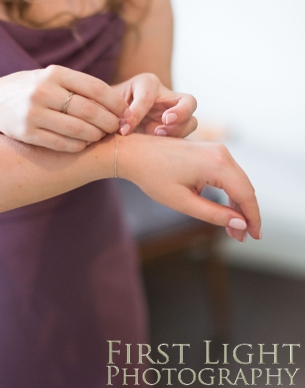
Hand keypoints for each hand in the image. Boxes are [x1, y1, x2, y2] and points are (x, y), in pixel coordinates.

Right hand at [0, 65, 131, 152]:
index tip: (125, 112)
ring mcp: (33, 113)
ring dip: (95, 136)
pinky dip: (78, 145)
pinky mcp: (27, 133)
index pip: (95, 88)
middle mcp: (42, 91)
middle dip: (109, 122)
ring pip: (77, 129)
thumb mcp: (50, 78)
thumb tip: (116, 103)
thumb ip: (77, 86)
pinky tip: (83, 143)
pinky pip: (61, 143)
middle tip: (117, 128)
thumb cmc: (30, 89)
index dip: (116, 103)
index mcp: (53, 74)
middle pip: (89, 110)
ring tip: (100, 136)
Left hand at [113, 73, 196, 137]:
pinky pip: (183, 137)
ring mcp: (173, 114)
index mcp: (147, 83)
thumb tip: (122, 128)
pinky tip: (159, 147)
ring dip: (178, 131)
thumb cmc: (108, 106)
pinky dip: (174, 142)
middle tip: (164, 122)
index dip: (136, 114)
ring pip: (191, 121)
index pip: (147, 97)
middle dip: (181, 113)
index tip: (122, 130)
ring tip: (158, 135)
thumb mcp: (109, 105)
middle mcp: (166, 96)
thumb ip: (114, 112)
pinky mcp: (173, 130)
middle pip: (189, 101)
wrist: (109, 116)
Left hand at [120, 134, 260, 241]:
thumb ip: (214, 214)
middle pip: (245, 187)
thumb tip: (241, 224)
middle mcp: (220, 152)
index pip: (246, 195)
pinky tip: (225, 210)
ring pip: (237, 181)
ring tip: (232, 229)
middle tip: (240, 238)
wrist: (132, 153)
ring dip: (237, 204)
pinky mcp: (208, 151)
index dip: (253, 218)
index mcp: (217, 164)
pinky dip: (228, 192)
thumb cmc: (152, 176)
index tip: (254, 237)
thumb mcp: (182, 202)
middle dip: (245, 214)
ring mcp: (215, 149)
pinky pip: (227, 174)